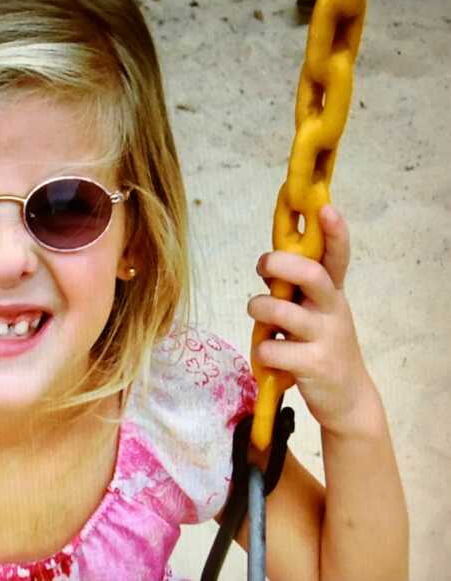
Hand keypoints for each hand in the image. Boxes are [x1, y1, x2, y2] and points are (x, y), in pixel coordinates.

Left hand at [248, 205, 380, 437]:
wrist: (347, 399)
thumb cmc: (320, 344)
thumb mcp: (316, 312)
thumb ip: (298, 289)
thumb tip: (269, 259)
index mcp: (332, 292)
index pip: (337, 256)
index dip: (334, 232)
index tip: (325, 207)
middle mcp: (333, 309)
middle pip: (311, 275)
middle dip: (280, 263)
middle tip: (263, 266)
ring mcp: (326, 337)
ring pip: (280, 310)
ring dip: (258, 308)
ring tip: (260, 318)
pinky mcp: (314, 365)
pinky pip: (271, 348)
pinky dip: (261, 351)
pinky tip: (269, 358)